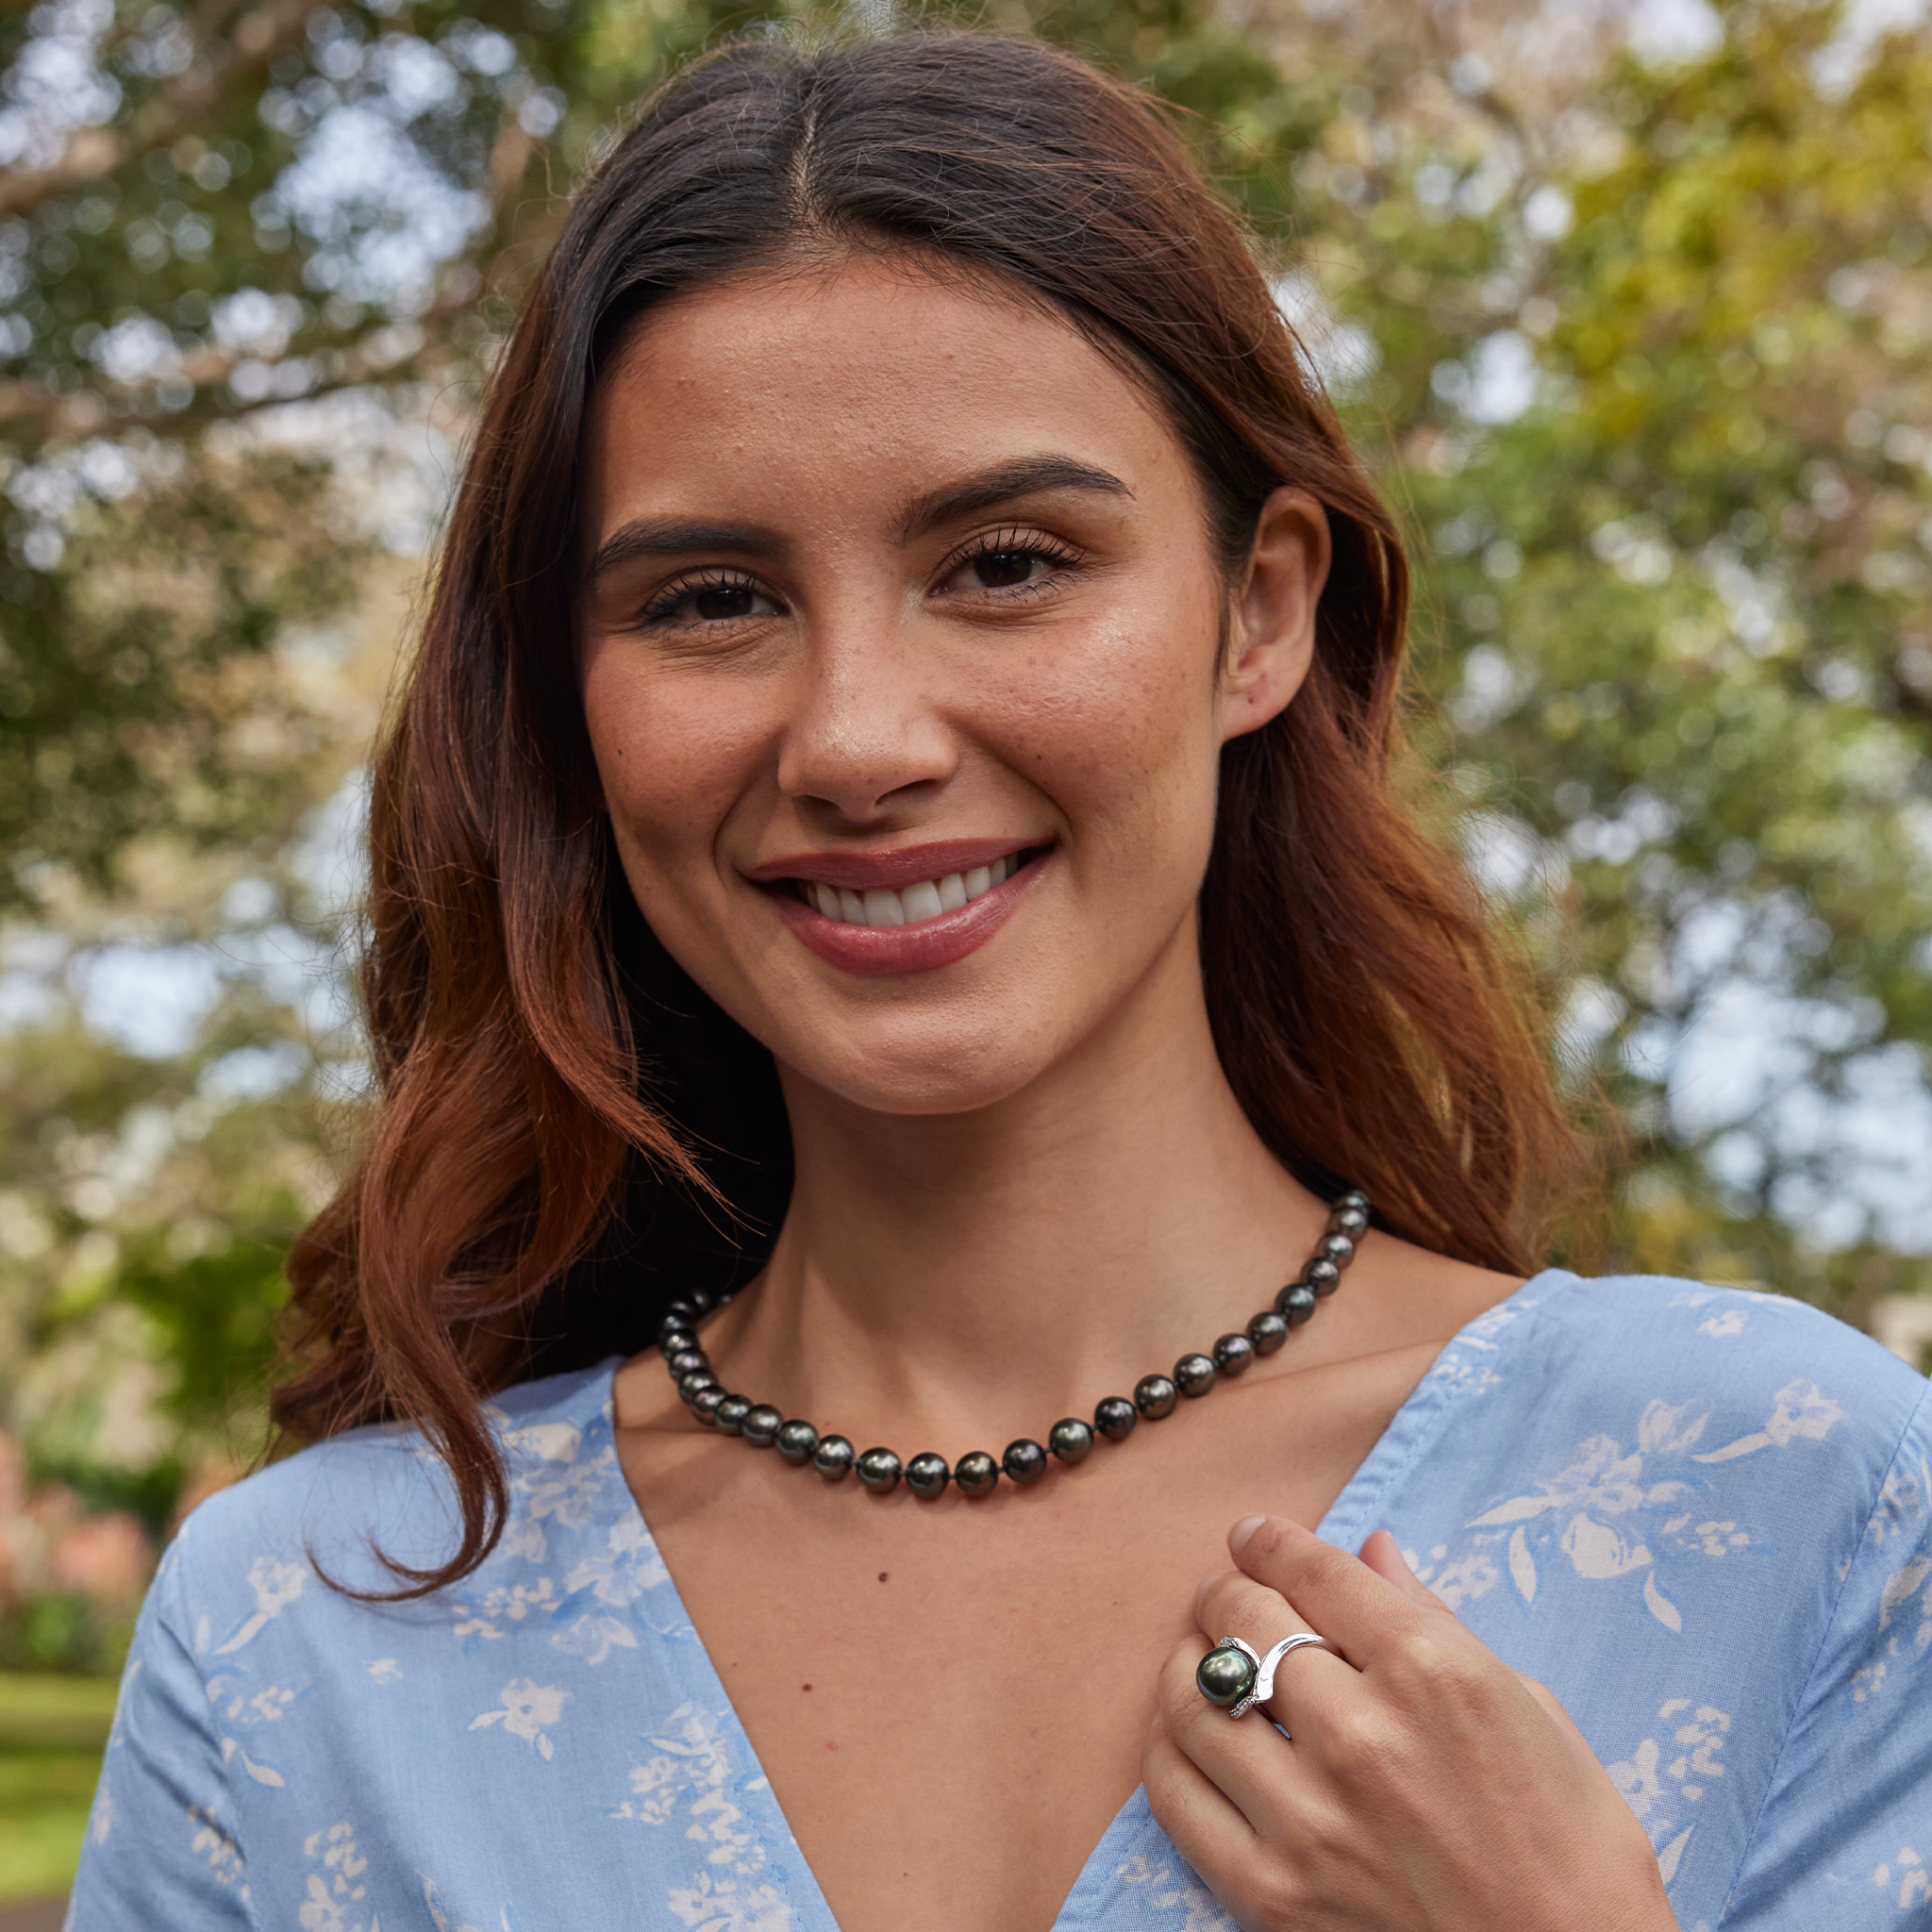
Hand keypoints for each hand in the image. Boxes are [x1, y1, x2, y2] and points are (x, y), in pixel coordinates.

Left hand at [1144, 1515, 1678, 1931]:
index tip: (1253, 1537)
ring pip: (1196, 1696)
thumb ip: (1435, 1620)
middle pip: (1243, 1618)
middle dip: (1226, 1590)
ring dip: (1189, 1659)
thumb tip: (1372, 1550)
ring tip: (1203, 1655)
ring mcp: (1310, 1817)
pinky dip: (1170, 1747)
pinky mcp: (1273, 1892)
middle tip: (1227, 1593)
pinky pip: (1176, 1794)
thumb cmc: (1574, 1848)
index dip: (1269, 1541)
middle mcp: (1360, 1733)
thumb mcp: (1530, 1709)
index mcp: (1431, 1671)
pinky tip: (1190, 1731)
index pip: (1312, 1570)